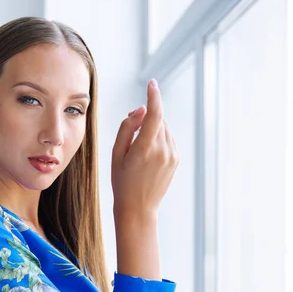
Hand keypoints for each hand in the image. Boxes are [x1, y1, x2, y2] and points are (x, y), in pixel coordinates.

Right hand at [111, 78, 177, 218]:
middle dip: (146, 117)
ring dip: (153, 128)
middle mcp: (162, 150)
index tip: (152, 83)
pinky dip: (159, 138)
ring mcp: (172, 155)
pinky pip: (168, 139)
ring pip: (164, 128)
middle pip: (158, 119)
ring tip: (138, 148)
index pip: (154, 114)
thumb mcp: (116, 153)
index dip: (154, 96)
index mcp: (145, 148)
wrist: (138, 208)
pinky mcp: (176, 159)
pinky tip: (148, 154)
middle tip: (132, 129)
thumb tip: (142, 110)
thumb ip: (128, 127)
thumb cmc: (122, 181)